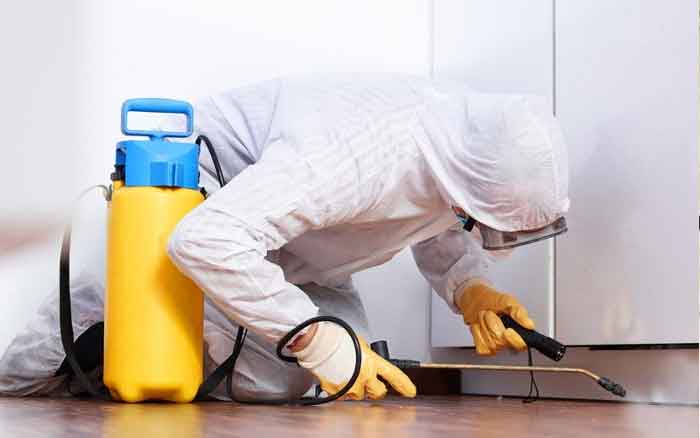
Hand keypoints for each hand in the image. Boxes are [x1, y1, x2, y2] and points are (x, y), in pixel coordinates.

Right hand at [293, 322, 415, 399]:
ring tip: (347, 373)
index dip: (404, 385)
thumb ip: (368, 355)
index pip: (394, 375)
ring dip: (357, 388)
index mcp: (372, 362)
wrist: (318, 344)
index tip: (410, 392)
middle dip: (375, 389)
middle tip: (369, 381)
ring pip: (360, 396)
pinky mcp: (337, 392)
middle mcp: (364, 376)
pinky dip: (342, 390)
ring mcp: (351, 386)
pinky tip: (338, 377)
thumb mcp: (360, 343)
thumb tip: (368, 360)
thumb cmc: (337, 339)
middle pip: (378, 392)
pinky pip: (344, 396)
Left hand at [456, 279, 534, 354]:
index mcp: (518, 331)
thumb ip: (519, 312)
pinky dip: (477, 334)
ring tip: (484, 317)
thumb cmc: (492, 301)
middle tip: (490, 313)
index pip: (521, 345)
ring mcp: (495, 345)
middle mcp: (508, 341)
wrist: (474, 299)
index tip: (507, 331)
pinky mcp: (484, 347)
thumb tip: (529, 325)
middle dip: (492, 324)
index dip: (514, 340)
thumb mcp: (507, 301)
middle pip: (501, 342)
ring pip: (491, 344)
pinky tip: (478, 326)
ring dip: (484, 326)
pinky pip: (482, 347)